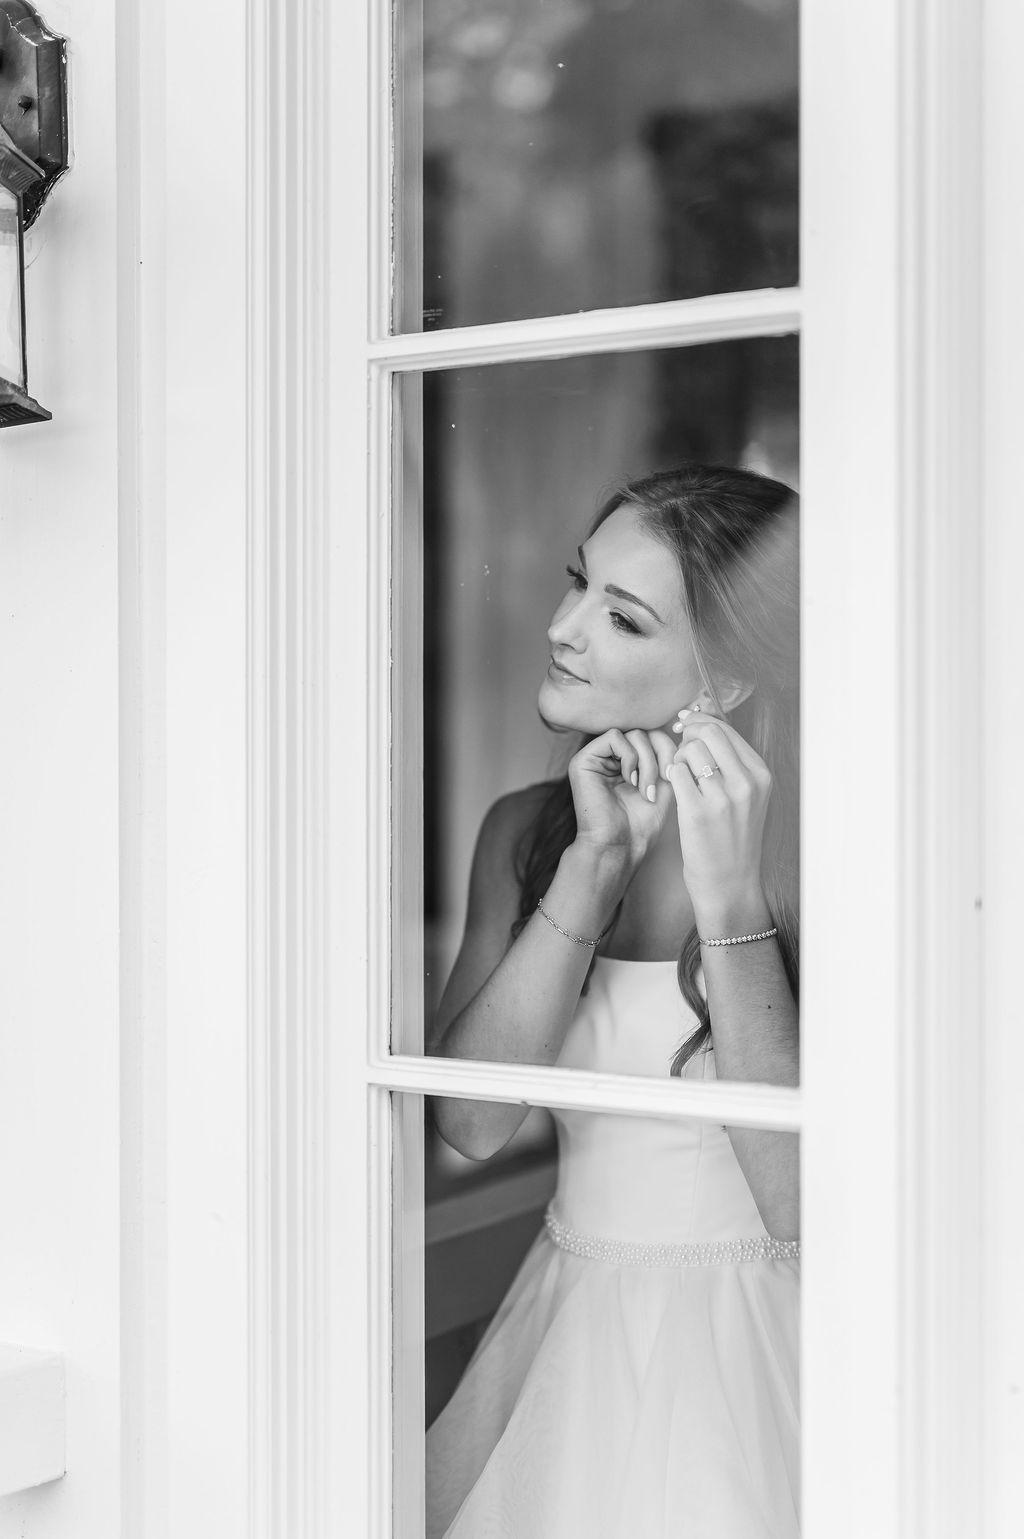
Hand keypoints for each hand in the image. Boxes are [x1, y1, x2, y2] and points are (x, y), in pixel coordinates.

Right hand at [568, 727, 676, 871]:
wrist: (618, 847)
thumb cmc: (640, 824)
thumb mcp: (664, 783)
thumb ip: (667, 755)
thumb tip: (673, 731)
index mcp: (627, 763)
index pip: (652, 737)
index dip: (667, 751)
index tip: (671, 777)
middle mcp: (610, 758)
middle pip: (644, 732)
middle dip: (658, 756)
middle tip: (657, 785)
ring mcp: (596, 758)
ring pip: (632, 734)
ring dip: (646, 761)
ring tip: (644, 788)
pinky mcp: (583, 760)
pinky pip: (614, 737)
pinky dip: (629, 756)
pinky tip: (629, 779)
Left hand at [666, 712, 772, 918]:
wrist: (730, 883)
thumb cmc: (733, 838)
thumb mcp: (747, 797)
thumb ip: (732, 763)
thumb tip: (701, 725)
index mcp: (760, 776)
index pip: (726, 729)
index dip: (700, 722)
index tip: (686, 727)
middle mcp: (746, 783)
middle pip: (708, 732)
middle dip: (687, 735)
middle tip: (680, 751)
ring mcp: (723, 798)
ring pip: (689, 751)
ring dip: (677, 758)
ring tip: (680, 776)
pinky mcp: (698, 812)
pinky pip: (675, 773)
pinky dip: (670, 776)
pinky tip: (674, 789)